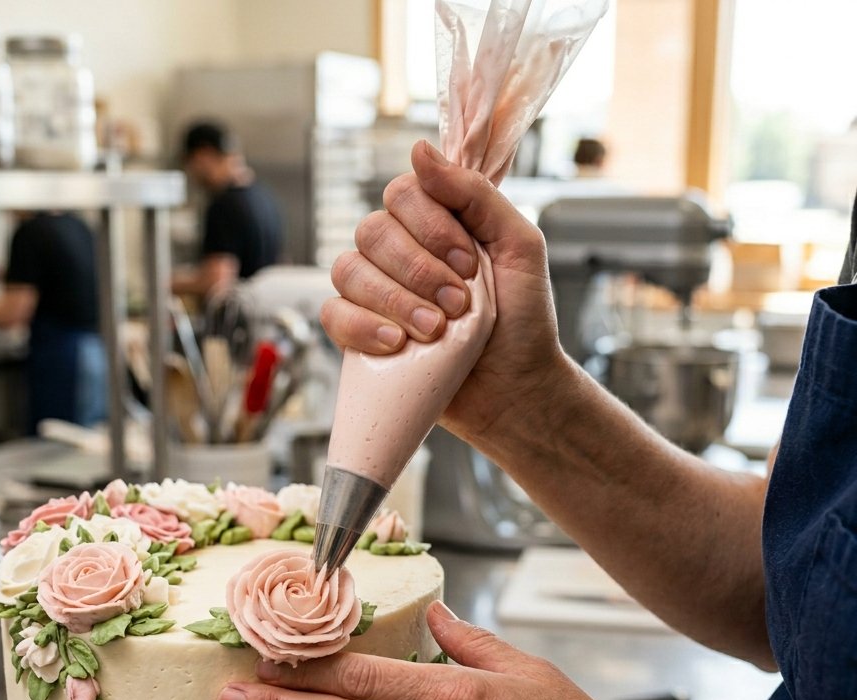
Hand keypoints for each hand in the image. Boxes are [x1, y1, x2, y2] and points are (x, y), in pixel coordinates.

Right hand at [319, 140, 564, 443]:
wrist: (515, 392)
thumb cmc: (524, 322)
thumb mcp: (519, 247)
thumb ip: (476, 194)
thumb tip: (420, 149)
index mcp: (436, 225)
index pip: (403, 194)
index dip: (432, 228)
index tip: (469, 265)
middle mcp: (400, 253)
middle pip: (373, 231)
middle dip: (418, 271)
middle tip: (457, 305)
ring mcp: (376, 294)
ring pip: (348, 271)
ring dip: (396, 301)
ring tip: (435, 331)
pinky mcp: (360, 335)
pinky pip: (333, 314)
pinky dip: (362, 327)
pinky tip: (396, 344)